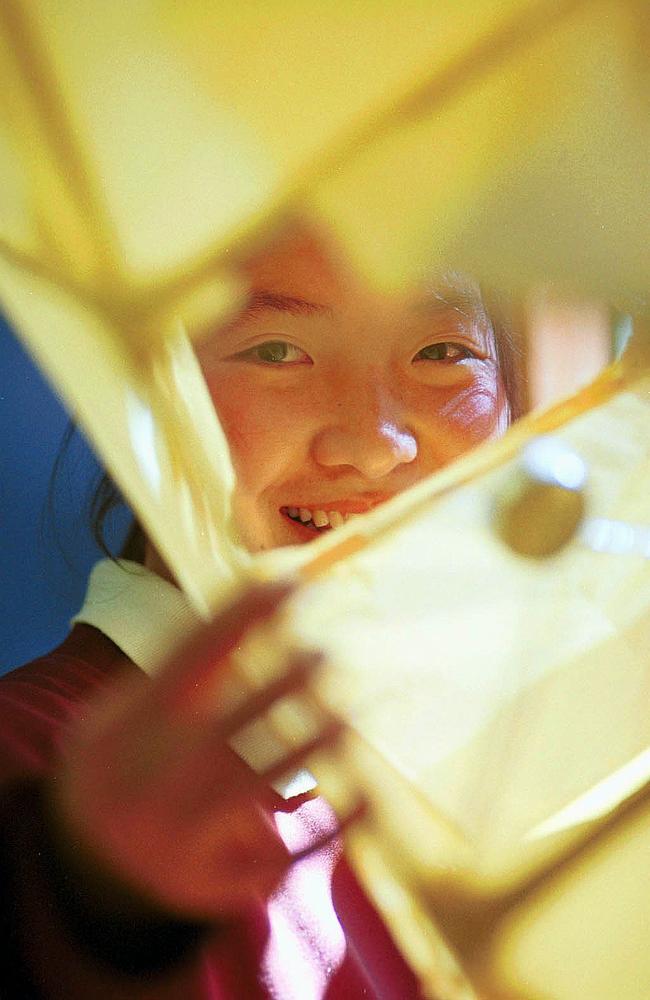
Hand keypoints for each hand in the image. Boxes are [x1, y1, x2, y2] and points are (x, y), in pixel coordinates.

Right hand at [49, 582, 346, 920]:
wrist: (88, 870)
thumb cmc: (121, 769)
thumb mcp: (116, 717)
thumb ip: (173, 674)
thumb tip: (253, 611)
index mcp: (127, 729)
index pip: (191, 658)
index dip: (244, 615)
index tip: (293, 582)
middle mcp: (149, 781)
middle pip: (227, 722)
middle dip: (282, 684)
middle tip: (327, 652)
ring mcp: (180, 837)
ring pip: (256, 784)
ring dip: (311, 744)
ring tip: (351, 714)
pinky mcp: (213, 882)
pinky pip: (280, 857)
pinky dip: (329, 828)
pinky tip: (368, 797)